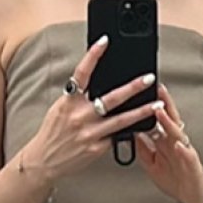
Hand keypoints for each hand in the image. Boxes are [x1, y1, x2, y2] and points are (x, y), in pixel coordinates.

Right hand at [26, 37, 164, 182]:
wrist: (44, 160)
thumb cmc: (53, 133)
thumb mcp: (60, 109)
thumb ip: (77, 97)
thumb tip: (94, 82)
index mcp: (68, 102)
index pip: (82, 74)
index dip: (93, 56)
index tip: (105, 41)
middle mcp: (79, 116)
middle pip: (110, 98)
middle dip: (132, 87)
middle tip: (149, 78)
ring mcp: (89, 133)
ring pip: (121, 120)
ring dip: (142, 111)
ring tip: (158, 104)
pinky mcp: (96, 148)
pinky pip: (116, 137)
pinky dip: (128, 130)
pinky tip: (143, 126)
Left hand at [136, 82, 202, 202]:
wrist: (194, 196)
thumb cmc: (175, 178)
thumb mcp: (152, 164)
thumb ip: (143, 149)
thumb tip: (131, 134)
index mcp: (165, 142)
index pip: (158, 120)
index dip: (151, 106)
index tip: (142, 92)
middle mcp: (176, 143)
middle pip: (170, 120)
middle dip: (164, 104)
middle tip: (156, 89)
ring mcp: (185, 153)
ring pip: (177, 134)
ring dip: (169, 123)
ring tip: (161, 112)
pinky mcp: (194, 166)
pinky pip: (189, 157)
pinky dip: (183, 150)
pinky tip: (178, 144)